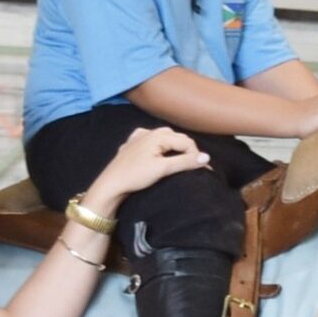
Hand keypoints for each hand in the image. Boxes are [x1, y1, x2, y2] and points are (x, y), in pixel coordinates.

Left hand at [87, 128, 208, 210]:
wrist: (111, 184)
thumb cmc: (135, 176)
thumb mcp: (163, 169)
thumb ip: (185, 162)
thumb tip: (206, 157)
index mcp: (158, 136)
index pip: (186, 142)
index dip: (196, 156)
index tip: (202, 170)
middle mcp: (149, 132)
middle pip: (177, 138)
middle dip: (187, 150)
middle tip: (192, 167)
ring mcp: (139, 137)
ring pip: (164, 137)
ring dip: (174, 146)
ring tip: (179, 160)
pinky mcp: (131, 144)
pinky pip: (150, 139)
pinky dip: (158, 144)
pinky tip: (157, 151)